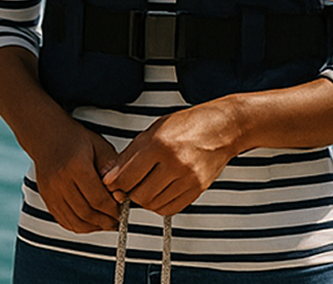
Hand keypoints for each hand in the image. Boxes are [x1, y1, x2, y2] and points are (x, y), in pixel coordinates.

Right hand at [22, 118, 120, 232]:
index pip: (98, 199)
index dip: (113, 210)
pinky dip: (78, 226)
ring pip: (74, 220)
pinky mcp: (46, 198)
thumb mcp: (99, 145)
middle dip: (105, 221)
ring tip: (106, 224)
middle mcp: (60, 181)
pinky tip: (90, 223)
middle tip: (117, 222)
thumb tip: (120, 190)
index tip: (123, 212)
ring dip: (93, 227)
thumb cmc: (76, 139)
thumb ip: (111, 166)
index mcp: (76, 166)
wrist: (46, 135)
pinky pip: (63, 220)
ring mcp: (50, 191)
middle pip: (86, 212)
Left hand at [102, 104, 237, 216]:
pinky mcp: (197, 189)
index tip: (112, 183)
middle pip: (139, 195)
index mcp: (159, 144)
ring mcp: (188, 178)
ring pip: (153, 204)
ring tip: (145, 186)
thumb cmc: (187, 125)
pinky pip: (170, 208)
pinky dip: (159, 205)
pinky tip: (159, 191)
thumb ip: (129, 155)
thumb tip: (110, 176)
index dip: (114, 183)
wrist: (221, 128)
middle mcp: (175, 163)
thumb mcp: (153, 131)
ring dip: (144, 199)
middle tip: (128, 185)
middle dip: (129, 193)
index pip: (127, 177)